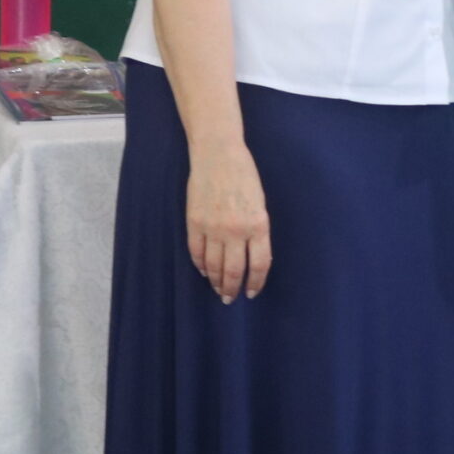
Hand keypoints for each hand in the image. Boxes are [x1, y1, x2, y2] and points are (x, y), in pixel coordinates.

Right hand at [185, 142, 270, 302]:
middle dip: (233, 289)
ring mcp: (213, 228)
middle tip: (231, 299)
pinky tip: (205, 272)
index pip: (259, 264)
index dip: (256, 282)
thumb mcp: (259, 203)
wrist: (218, 154)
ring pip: (214, 266)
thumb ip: (256, 230)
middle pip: (235, 271)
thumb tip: (253, 257)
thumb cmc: (244, 175)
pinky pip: (196, 253)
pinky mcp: (194, 223)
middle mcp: (236, 230)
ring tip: (219, 290)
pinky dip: (200, 266)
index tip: (252, 292)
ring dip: (216, 281)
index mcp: (258, 224)